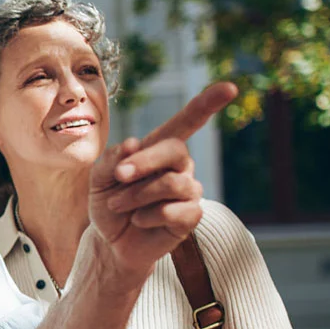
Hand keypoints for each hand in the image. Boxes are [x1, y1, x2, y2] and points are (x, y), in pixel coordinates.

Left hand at [89, 82, 237, 280]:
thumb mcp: (99, 178)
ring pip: (172, 183)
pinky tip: (139, 221)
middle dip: (142, 163)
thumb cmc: (108, 203)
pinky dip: (147, 216)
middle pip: (174, 150)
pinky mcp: (191, 216)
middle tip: (118, 177)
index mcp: (160, 148)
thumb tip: (134, 143)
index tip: (230, 88)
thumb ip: (112, 159)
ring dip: (137, 195)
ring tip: (119, 205)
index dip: (208, 104)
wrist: (110, 241)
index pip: (187, 121)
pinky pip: (176, 211)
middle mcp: (180, 165)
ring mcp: (188, 190)